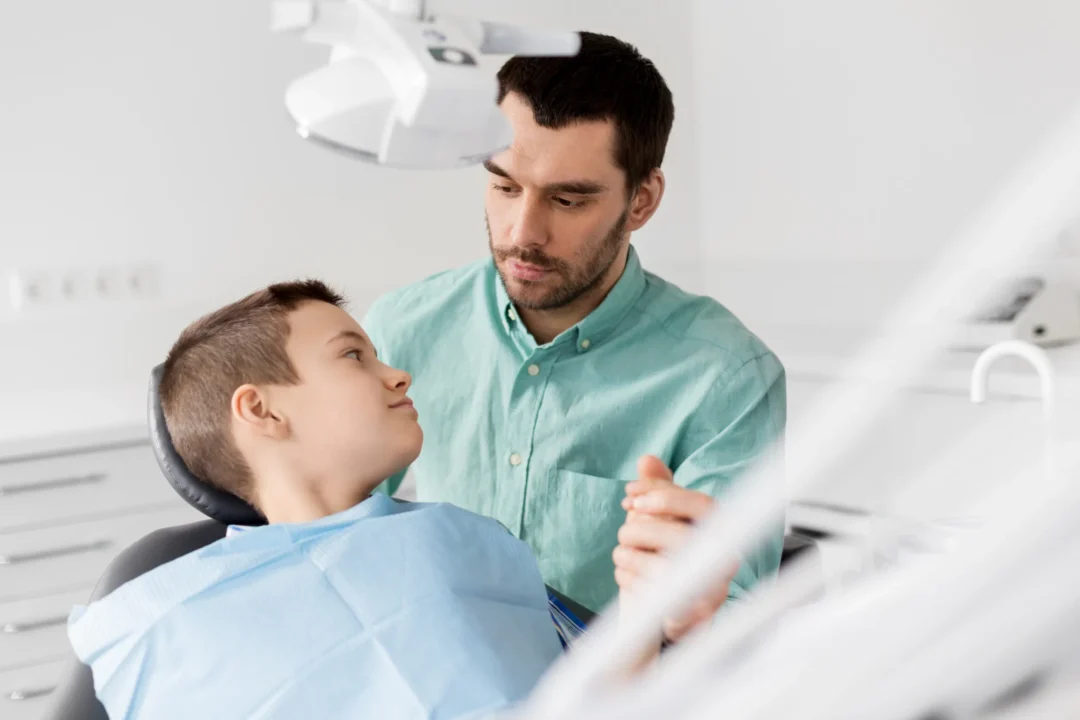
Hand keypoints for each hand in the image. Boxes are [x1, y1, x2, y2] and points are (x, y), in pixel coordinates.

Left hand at [614, 455, 737, 643]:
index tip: (629, 496)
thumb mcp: (662, 520)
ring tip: (621, 554)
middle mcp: (724, 558)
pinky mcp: (692, 615)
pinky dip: (630, 579)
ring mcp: (713, 589)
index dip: (663, 495)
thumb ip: (658, 490)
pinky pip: (655, 594)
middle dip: (640, 528)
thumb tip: (647, 459)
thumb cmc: (667, 555)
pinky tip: (624, 574)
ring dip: (630, 555)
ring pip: (665, 566)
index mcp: (721, 529)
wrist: (669, 608)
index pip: (702, 504)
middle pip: (680, 534)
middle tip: (624, 532)